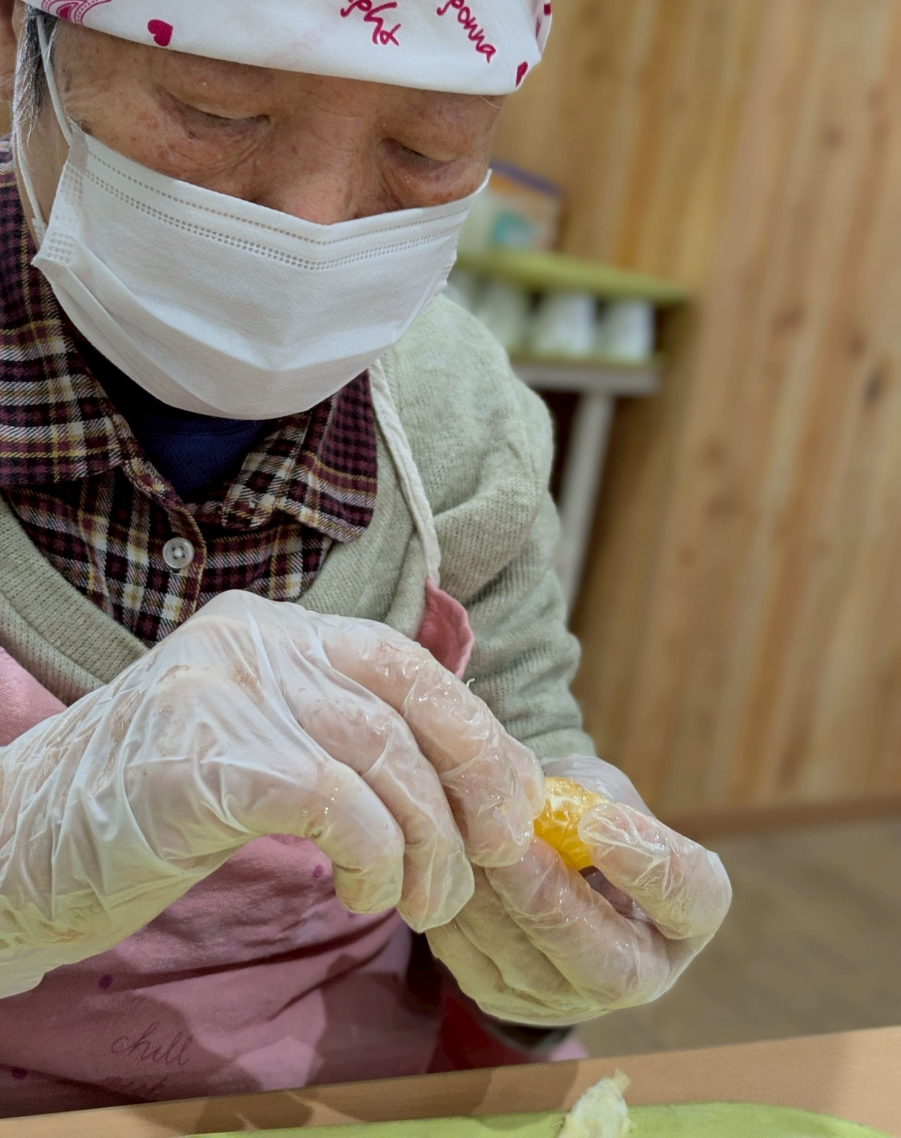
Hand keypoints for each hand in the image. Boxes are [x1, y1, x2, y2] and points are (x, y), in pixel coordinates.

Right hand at [0, 591, 542, 995]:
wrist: (19, 847)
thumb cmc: (151, 811)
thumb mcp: (259, 746)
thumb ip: (342, 738)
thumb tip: (469, 779)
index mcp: (273, 630)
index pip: (404, 662)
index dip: (474, 732)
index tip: (510, 802)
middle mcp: (252, 641)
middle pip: (407, 695)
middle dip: (475, 778)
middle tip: (495, 852)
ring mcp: (221, 691)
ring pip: (380, 755)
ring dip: (428, 842)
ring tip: (426, 900)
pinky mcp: (197, 760)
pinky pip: (331, 802)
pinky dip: (372, 856)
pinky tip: (362, 893)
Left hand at [427, 754, 731, 1025]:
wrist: (534, 839)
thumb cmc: (579, 809)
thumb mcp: (598, 788)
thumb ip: (590, 803)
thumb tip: (570, 827)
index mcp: (687, 911)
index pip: (694, 902)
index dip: (651, 868)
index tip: (600, 823)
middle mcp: (644, 974)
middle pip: (612, 968)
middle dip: (554, 903)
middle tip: (513, 845)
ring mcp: (574, 999)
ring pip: (533, 974)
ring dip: (495, 906)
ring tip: (466, 845)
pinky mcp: (510, 1002)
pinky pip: (479, 972)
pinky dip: (459, 920)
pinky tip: (449, 872)